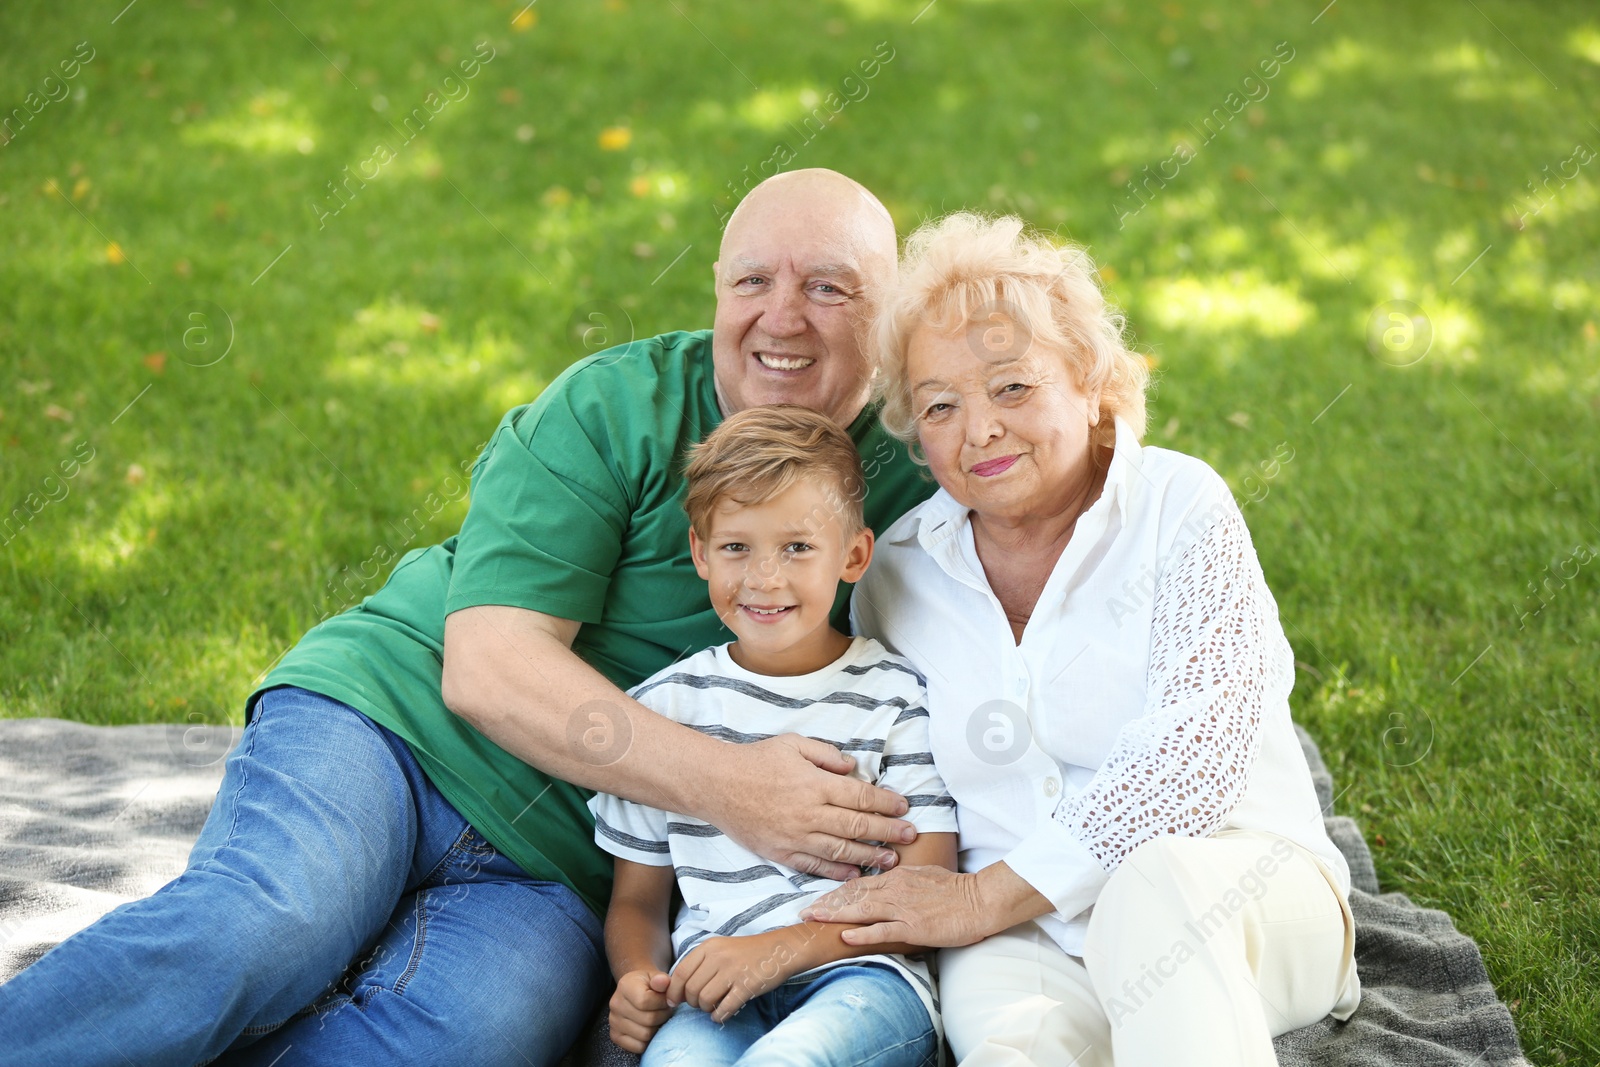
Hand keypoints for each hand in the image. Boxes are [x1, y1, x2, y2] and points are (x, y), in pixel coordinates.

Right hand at [608, 969, 672, 1053]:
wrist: (635, 989)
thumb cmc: (649, 984)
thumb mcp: (656, 977)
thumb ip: (662, 979)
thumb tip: (664, 982)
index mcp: (625, 986)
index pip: (645, 1001)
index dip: (662, 1003)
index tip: (667, 1000)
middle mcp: (615, 1004)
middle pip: (647, 1020)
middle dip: (662, 1016)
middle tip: (665, 1010)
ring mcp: (613, 1021)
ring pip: (645, 1035)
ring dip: (657, 1028)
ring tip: (658, 1018)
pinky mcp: (615, 1036)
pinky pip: (638, 1046)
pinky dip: (648, 1041)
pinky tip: (649, 1028)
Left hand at [666, 935, 797, 1022]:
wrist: (779, 950)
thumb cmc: (746, 952)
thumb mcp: (720, 948)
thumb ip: (699, 963)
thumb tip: (677, 989)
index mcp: (709, 947)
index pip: (680, 972)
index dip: (674, 991)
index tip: (675, 1001)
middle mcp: (718, 957)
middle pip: (691, 989)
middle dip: (692, 1002)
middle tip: (700, 1003)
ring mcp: (733, 971)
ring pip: (705, 1000)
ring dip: (705, 1009)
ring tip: (712, 1006)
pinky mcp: (747, 985)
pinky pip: (724, 1008)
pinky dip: (719, 1016)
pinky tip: (721, 1014)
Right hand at [707, 733, 915, 880]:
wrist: (717, 785)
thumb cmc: (756, 760)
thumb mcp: (793, 744)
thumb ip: (826, 754)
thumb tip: (852, 767)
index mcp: (815, 784)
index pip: (861, 797)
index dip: (886, 803)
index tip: (904, 808)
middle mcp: (809, 813)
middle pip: (858, 826)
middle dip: (888, 832)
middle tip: (911, 836)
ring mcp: (795, 837)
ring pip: (841, 850)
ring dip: (869, 855)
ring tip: (891, 859)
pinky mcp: (781, 853)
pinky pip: (814, 866)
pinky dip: (837, 872)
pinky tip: (855, 873)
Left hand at [799, 864, 1010, 948]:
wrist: (980, 900)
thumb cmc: (956, 890)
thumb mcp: (924, 876)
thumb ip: (902, 880)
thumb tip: (887, 882)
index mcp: (897, 877)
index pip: (858, 883)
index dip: (835, 892)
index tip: (817, 899)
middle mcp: (895, 889)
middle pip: (853, 895)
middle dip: (827, 903)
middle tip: (803, 912)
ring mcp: (903, 908)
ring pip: (862, 909)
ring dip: (835, 915)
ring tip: (814, 920)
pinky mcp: (913, 926)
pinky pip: (883, 929)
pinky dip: (863, 932)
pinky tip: (846, 935)